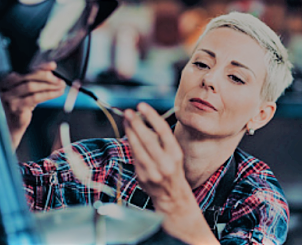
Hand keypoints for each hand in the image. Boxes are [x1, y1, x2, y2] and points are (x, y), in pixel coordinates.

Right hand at [0, 62, 64, 149]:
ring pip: (31, 87)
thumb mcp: (24, 91)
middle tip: (59, 79)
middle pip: (27, 77)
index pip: (24, 70)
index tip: (52, 65)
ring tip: (60, 86)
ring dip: (49, 86)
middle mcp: (3, 87)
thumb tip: (51, 68)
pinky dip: (48, 94)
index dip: (39, 67)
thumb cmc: (18, 106)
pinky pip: (35, 98)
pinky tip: (57, 93)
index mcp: (4, 79)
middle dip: (46, 76)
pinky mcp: (15, 108)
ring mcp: (8, 98)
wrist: (10, 126)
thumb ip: (34, 80)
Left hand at [124, 103, 217, 244]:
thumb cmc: (172, 168)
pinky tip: (128, 134)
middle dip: (136, 124)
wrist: (172, 195)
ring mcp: (152, 171)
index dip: (151, 117)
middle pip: (147, 139)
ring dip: (130, 132)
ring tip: (126, 120)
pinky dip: (130, 144)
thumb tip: (143, 119)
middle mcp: (164, 163)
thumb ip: (160, 138)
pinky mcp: (142, 176)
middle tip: (129, 112)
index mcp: (175, 154)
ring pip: (137, 148)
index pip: (163, 131)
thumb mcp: (173, 152)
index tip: (142, 106)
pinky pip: (134, 156)